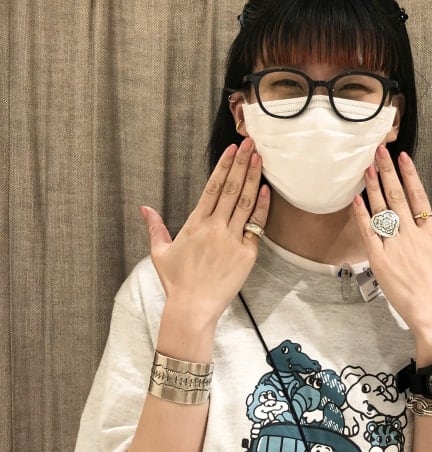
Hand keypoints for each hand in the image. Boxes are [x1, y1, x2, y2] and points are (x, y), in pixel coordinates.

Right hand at [140, 138, 269, 327]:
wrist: (193, 308)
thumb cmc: (176, 282)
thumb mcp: (160, 253)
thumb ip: (155, 227)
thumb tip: (145, 208)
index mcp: (195, 223)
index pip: (213, 187)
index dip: (224, 166)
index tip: (232, 149)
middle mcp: (215, 227)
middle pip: (232, 189)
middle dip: (242, 163)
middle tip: (251, 144)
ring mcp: (232, 239)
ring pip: (246, 203)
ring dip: (253, 178)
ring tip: (260, 159)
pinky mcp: (246, 254)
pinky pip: (256, 226)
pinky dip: (262, 208)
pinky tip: (266, 190)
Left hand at [352, 146, 431, 362]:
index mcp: (431, 233)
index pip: (419, 196)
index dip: (409, 174)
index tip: (402, 156)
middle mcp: (413, 234)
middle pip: (397, 195)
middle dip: (387, 171)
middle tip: (379, 151)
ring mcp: (396, 246)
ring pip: (382, 210)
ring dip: (373, 187)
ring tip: (366, 168)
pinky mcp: (380, 260)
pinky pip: (368, 233)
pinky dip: (362, 215)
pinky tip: (356, 199)